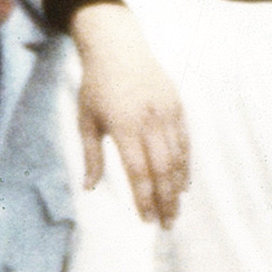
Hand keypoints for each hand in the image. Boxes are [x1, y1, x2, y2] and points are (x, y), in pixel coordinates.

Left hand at [69, 3, 190, 227]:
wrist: (118, 48)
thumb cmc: (96, 87)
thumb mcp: (86, 120)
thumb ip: (91, 156)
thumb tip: (90, 189)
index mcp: (124, 125)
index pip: (138, 171)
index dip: (143, 198)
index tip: (146, 220)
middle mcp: (149, 121)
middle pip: (162, 170)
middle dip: (165, 201)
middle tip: (167, 224)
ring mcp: (166, 113)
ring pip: (178, 158)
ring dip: (177, 187)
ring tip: (175, 210)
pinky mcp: (177, 107)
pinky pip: (185, 142)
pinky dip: (185, 165)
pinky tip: (183, 184)